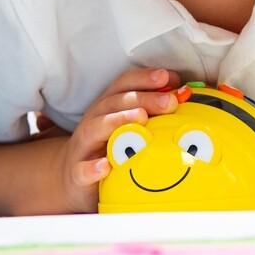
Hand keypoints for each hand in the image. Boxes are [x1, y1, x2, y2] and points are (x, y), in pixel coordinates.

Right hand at [52, 67, 179, 212]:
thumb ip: (151, 110)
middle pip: (116, 102)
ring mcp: (84, 146)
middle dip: (144, 98)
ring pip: (97, 127)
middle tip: (170, 101)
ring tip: (142, 118)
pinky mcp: (77, 172)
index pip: (123, 84)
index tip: (168, 77)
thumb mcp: (128, 125)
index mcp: (108, 106)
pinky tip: (106, 166)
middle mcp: (94, 120)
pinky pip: (83, 169)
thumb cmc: (108, 147)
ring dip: (119, 120)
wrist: (73, 177)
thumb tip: (182, 94)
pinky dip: (93, 168)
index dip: (144, 78)